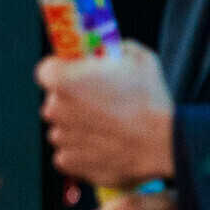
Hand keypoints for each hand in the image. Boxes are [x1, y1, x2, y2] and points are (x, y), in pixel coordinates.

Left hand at [38, 42, 176, 188]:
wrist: (162, 145)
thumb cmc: (150, 101)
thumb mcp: (138, 58)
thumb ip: (112, 49)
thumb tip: (104, 50)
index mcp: (64, 80)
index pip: (47, 69)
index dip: (63, 70)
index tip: (78, 73)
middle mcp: (55, 109)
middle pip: (55, 99)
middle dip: (73, 99)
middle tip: (101, 100)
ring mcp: (60, 137)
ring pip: (63, 126)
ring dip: (79, 124)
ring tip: (109, 125)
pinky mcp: (67, 160)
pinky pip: (69, 150)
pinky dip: (82, 148)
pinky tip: (105, 143)